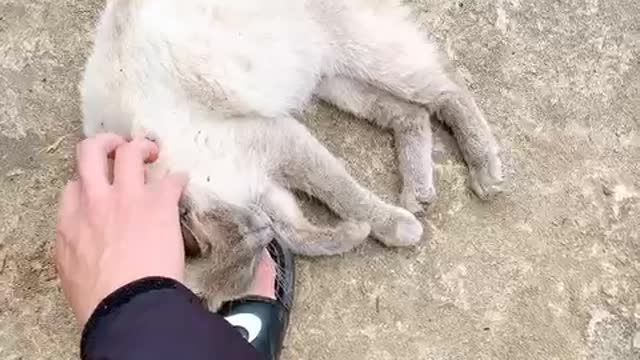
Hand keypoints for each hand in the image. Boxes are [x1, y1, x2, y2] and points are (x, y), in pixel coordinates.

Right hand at [55, 133, 187, 325]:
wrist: (130, 305)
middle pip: (91, 152)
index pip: (74, 185)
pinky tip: (183, 182)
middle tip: (119, 147)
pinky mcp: (159, 203)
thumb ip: (75, 248)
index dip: (88, 182)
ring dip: (142, 147)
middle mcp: (96, 201)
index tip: (100, 189)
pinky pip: (172, 178)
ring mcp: (128, 198)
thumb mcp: (71, 273)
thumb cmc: (101, 300)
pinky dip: (179, 178)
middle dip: (106, 143)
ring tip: (153, 152)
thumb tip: (82, 245)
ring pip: (130, 152)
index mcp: (71, 221)